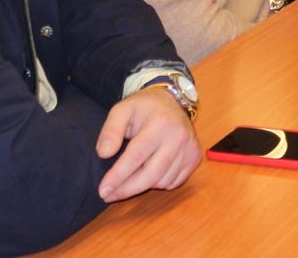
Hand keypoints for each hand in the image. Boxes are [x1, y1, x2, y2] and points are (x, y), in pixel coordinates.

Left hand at [95, 86, 202, 202]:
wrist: (173, 101)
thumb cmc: (144, 107)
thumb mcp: (122, 110)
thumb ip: (110, 130)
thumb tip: (104, 153)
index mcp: (160, 124)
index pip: (136, 157)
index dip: (118, 177)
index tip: (103, 191)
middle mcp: (179, 138)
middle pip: (151, 175)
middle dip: (127, 190)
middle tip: (109, 196)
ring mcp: (190, 149)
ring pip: (162, 181)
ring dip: (143, 185)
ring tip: (130, 177)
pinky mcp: (195, 158)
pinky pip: (174, 182)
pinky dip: (159, 183)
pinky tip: (150, 172)